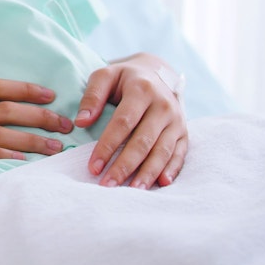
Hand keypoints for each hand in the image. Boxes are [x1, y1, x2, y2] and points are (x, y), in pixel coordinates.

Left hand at [74, 53, 187, 188]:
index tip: (93, 166)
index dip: (107, 146)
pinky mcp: (184, 132)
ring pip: (163, 151)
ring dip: (148, 173)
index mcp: (142, 90)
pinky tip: (161, 184)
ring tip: (133, 191)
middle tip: (108, 185)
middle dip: (125, 166)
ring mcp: (176, 120)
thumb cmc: (123, 79)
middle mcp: (163, 105)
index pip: (123, 123)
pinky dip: (172, 170)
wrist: (155, 73)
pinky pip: (180, 154)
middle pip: (143, 141)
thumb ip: (92, 96)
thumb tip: (81, 122)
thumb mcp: (105, 76)